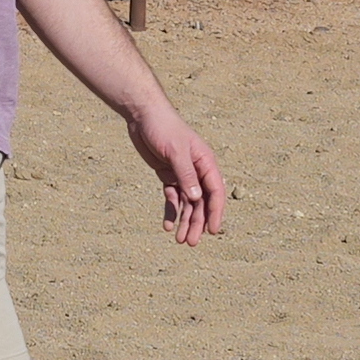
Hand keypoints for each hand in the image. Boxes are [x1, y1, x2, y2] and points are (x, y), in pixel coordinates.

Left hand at [132, 105, 233, 246]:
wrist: (144, 116)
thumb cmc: (164, 128)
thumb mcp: (176, 152)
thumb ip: (186, 175)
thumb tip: (196, 199)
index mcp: (206, 163)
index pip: (215, 192)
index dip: (216, 213)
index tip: (213, 231)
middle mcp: (197, 170)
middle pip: (201, 202)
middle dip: (197, 223)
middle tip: (190, 243)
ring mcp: (182, 174)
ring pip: (187, 203)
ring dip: (185, 221)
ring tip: (179, 240)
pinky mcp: (168, 175)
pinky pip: (172, 197)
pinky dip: (171, 211)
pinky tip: (167, 225)